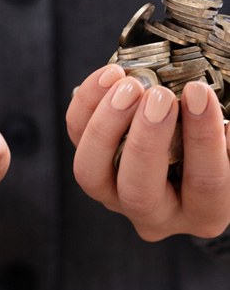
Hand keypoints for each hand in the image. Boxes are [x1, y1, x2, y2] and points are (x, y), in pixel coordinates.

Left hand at [66, 64, 229, 240]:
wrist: (177, 157)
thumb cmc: (208, 150)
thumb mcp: (226, 147)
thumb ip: (221, 134)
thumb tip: (203, 101)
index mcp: (200, 211)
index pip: (204, 185)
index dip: (202, 139)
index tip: (198, 93)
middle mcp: (152, 212)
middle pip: (138, 190)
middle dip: (146, 139)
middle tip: (159, 96)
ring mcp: (112, 191)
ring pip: (91, 172)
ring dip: (107, 125)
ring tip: (129, 85)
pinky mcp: (90, 162)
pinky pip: (76, 136)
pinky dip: (86, 104)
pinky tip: (110, 77)